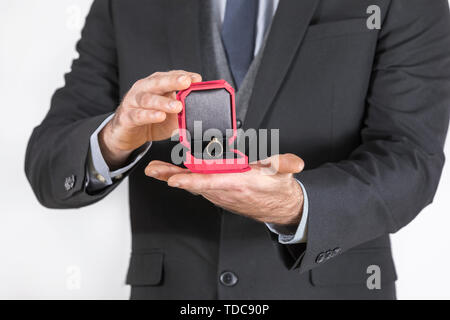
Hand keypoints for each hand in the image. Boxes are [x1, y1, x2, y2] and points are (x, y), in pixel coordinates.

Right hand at [99, 70, 201, 168]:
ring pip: (147, 98)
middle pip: (158, 82)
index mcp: (155, 85)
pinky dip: (149, 115)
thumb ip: (182, 111)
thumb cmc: (149, 120)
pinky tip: (160, 116)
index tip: (197, 78)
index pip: (170, 76)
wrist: (125, 134)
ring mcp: (133, 102)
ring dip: (163, 102)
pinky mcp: (126, 117)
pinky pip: (138, 115)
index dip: (183, 76)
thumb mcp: (169, 114)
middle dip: (173, 81)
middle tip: (186, 82)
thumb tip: (202, 113)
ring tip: (177, 106)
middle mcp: (143, 89)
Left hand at [144, 154, 304, 224]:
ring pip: (194, 185)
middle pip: (195, 183)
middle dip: (172, 177)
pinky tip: (172, 174)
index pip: (212, 182)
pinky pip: (199, 186)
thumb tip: (294, 163)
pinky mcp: (220, 194)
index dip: (192, 180)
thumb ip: (286, 166)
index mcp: (239, 184)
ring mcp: (221, 194)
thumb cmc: (278, 190)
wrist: (280, 207)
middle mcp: (226, 191)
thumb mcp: (285, 174)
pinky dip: (184, 180)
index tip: (174, 179)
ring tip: (155, 169)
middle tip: (152, 170)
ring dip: (173, 177)